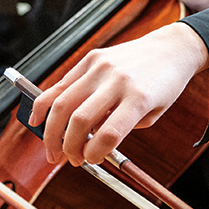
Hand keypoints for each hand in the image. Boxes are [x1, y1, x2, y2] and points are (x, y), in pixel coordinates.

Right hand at [28, 23, 208, 165]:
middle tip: (70, 160)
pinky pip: (60, 84)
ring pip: (63, 103)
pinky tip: (36, 120)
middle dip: (68, 147)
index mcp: (139, 98)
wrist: (172, 48)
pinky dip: (43, 104)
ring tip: (52, 150)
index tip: (92, 160)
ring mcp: (101, 68)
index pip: (109, 134)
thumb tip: (88, 142)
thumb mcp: (154, 113)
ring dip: (51, 132)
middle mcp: (118, 81)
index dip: (95, 154)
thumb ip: (123, 128)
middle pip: (80, 120)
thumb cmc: (165, 84)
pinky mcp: (91, 58)